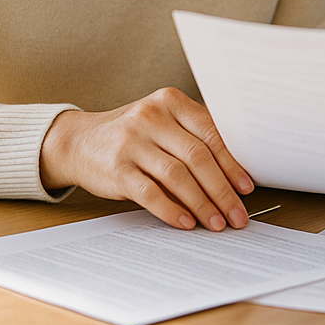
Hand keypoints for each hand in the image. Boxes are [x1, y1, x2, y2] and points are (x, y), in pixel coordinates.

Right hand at [39, 87, 254, 230]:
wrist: (77, 141)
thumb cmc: (131, 134)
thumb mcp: (162, 121)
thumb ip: (193, 135)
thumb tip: (235, 172)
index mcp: (170, 101)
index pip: (210, 133)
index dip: (232, 163)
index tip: (247, 187)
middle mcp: (151, 117)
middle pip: (197, 157)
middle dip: (222, 190)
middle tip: (237, 214)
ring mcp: (131, 142)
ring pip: (177, 176)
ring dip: (202, 204)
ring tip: (216, 223)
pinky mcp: (115, 169)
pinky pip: (150, 193)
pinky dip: (171, 210)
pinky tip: (186, 222)